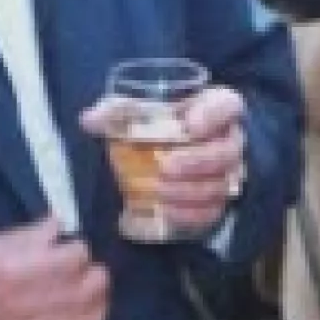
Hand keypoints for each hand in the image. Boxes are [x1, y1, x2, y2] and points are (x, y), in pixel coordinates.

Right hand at [0, 217, 109, 319]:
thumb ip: (28, 234)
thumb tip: (58, 224)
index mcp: (25, 270)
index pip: (79, 254)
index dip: (74, 247)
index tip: (66, 248)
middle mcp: (36, 305)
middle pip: (93, 288)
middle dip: (92, 274)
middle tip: (82, 271)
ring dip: (96, 306)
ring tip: (88, 298)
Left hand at [81, 84, 247, 238]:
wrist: (169, 153)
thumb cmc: (159, 124)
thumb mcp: (141, 111)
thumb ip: (118, 112)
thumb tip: (90, 120)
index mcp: (216, 107)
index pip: (227, 106)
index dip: (213, 115)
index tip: (189, 126)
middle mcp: (229, 139)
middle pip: (227, 151)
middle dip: (197, 161)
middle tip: (165, 167)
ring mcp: (229, 172)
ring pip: (221, 184)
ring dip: (190, 191)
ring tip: (158, 192)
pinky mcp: (220, 200)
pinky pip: (214, 211)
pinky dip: (191, 214)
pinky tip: (167, 212)